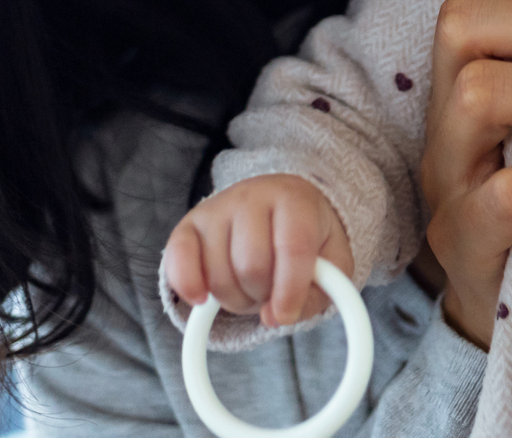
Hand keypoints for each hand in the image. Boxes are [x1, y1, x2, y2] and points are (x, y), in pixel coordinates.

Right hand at [164, 174, 352, 329]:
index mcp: (295, 199)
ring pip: (219, 274)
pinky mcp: (188, 225)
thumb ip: (325, 290)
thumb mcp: (333, 260)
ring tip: (251, 287)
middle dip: (263, 295)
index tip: (286, 314)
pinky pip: (177, 262)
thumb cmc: (309, 234)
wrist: (280, 203)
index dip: (290, 290)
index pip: (292, 247)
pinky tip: (204, 298)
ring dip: (235, 299)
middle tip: (271, 293)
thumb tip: (278, 315)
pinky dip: (189, 288)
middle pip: (252, 266)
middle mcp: (252, 196)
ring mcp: (216, 208)